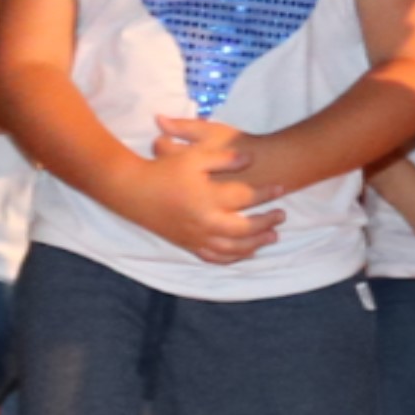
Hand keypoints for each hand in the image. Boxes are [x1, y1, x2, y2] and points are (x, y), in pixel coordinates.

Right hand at [119, 114, 279, 267]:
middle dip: (266, 223)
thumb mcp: (194, 156)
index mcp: (207, 198)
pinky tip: (244, 252)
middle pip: (244, 228)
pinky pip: (214, 257)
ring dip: (254, 244)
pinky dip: (232, 257)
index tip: (281, 189)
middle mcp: (204, 222)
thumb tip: (249, 159)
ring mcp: (196, 237)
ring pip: (232, 248)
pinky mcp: (187, 245)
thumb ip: (223, 158)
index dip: (266, 193)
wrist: (132, 190)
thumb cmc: (164, 170)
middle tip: (282, 216)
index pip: (245, 198)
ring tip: (271, 238)